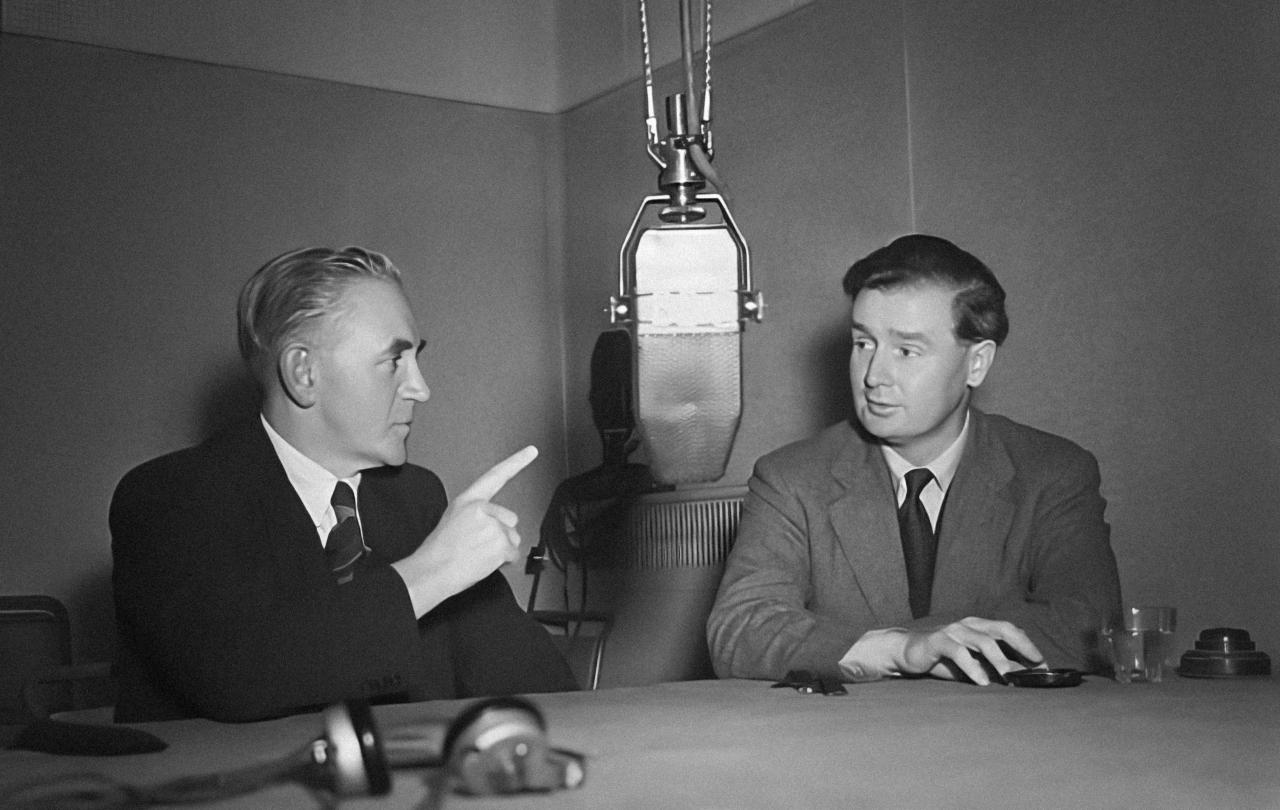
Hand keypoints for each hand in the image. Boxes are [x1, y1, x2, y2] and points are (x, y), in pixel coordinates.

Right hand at [393, 446, 536, 616]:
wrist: (432, 571)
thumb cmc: (439, 550)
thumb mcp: (453, 519)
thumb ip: (476, 514)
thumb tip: (493, 523)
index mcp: (469, 500)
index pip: (497, 475)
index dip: (516, 461)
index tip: (531, 451)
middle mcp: (482, 509)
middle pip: (510, 520)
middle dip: (501, 533)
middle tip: (478, 544)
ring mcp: (493, 526)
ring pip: (512, 538)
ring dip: (500, 549)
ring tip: (477, 553)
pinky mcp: (500, 543)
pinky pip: (512, 553)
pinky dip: (503, 561)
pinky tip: (483, 561)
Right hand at [894, 617, 1043, 684]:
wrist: (907, 653)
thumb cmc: (943, 660)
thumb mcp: (973, 665)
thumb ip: (993, 667)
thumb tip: (1022, 677)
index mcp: (980, 627)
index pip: (1010, 631)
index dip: (1028, 645)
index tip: (1043, 665)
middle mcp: (969, 624)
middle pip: (1002, 629)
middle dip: (1022, 645)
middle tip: (1036, 664)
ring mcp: (953, 630)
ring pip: (982, 641)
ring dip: (999, 660)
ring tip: (1009, 677)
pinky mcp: (938, 640)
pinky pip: (958, 651)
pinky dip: (972, 667)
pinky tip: (981, 681)